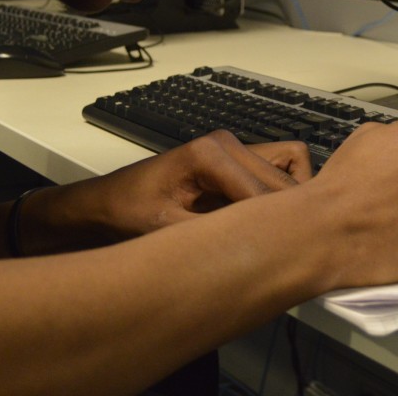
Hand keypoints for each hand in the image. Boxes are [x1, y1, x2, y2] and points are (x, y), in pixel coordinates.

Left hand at [59, 131, 311, 242]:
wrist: (106, 202)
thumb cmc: (127, 211)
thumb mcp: (166, 230)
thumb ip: (212, 236)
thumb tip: (254, 251)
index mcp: (209, 153)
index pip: (263, 191)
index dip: (276, 226)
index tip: (289, 254)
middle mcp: (227, 143)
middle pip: (285, 177)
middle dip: (288, 212)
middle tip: (291, 249)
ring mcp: (233, 148)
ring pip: (290, 166)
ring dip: (288, 199)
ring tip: (279, 233)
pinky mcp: (235, 159)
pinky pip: (277, 169)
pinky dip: (281, 192)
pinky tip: (266, 222)